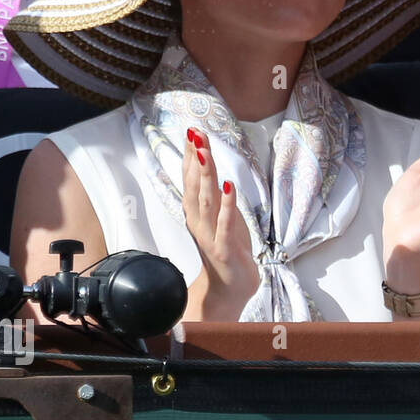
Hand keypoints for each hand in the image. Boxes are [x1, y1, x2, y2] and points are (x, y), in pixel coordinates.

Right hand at [182, 128, 258, 315]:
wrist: (229, 288)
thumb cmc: (226, 248)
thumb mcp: (220, 216)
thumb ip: (213, 194)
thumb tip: (209, 168)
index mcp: (197, 213)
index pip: (190, 179)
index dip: (191, 155)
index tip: (192, 131)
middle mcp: (199, 221)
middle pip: (194, 185)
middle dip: (195, 159)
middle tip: (195, 134)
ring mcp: (210, 234)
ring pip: (206, 200)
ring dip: (206, 176)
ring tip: (206, 153)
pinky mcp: (224, 247)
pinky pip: (226, 222)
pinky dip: (227, 204)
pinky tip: (229, 186)